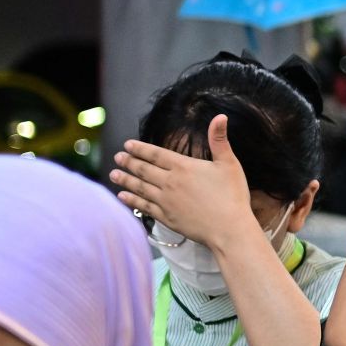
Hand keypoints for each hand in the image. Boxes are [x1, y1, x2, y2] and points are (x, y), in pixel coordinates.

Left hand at [110, 114, 256, 251]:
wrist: (229, 229)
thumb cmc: (232, 196)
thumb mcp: (229, 163)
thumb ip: (219, 139)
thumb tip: (220, 116)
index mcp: (183, 167)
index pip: (156, 154)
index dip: (140, 148)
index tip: (127, 145)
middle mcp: (170, 182)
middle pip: (144, 170)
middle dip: (129, 162)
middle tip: (117, 158)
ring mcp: (166, 201)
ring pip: (140, 187)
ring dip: (125, 180)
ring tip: (113, 174)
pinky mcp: (166, 218)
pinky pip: (144, 207)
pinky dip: (132, 200)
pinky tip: (123, 196)